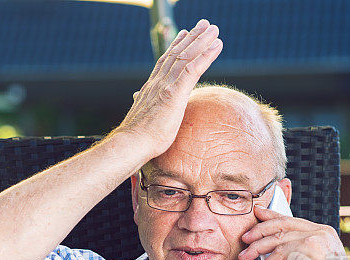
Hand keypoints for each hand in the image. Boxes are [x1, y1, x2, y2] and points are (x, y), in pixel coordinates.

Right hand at [115, 19, 222, 160]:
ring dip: (202, 41)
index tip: (183, 35)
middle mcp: (158, 83)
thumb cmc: (137, 138)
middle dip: (191, 38)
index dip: (175, 48)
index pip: (164, 63)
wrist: (132, 144)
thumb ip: (142, 106)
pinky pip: (193, 69)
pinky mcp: (174, 93)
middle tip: (203, 24)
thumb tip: (136, 99)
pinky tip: (216, 45)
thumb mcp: (141, 118)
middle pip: (177, 54)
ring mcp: (166, 86)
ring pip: (186, 57)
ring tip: (214, 29)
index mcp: (151, 89)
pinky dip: (206, 55)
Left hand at [238, 205, 349, 259]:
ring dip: (258, 248)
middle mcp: (321, 232)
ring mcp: (319, 239)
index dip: (271, 215)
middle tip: (244, 239)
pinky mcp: (313, 251)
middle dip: (259, 230)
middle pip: (282, 224)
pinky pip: (282, 253)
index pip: (291, 220)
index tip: (257, 213)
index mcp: (322, 232)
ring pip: (279, 238)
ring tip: (245, 258)